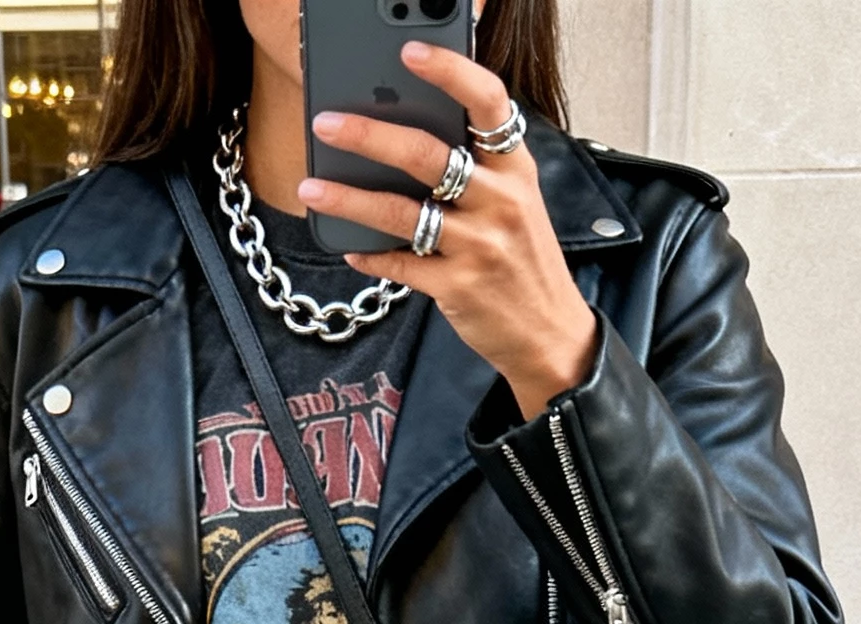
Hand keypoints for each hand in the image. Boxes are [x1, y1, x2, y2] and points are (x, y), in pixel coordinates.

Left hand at [297, 45, 597, 420]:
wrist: (549, 333)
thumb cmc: (522, 259)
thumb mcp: (517, 202)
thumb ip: (478, 168)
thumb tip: (406, 137)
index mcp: (515, 168)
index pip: (487, 102)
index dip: (449, 71)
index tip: (410, 53)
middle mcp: (500, 201)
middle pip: (427, 153)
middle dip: (368, 135)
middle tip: (327, 124)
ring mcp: (479, 245)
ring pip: (401, 212)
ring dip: (349, 198)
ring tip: (311, 188)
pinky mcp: (458, 287)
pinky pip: (400, 264)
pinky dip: (370, 255)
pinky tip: (349, 248)